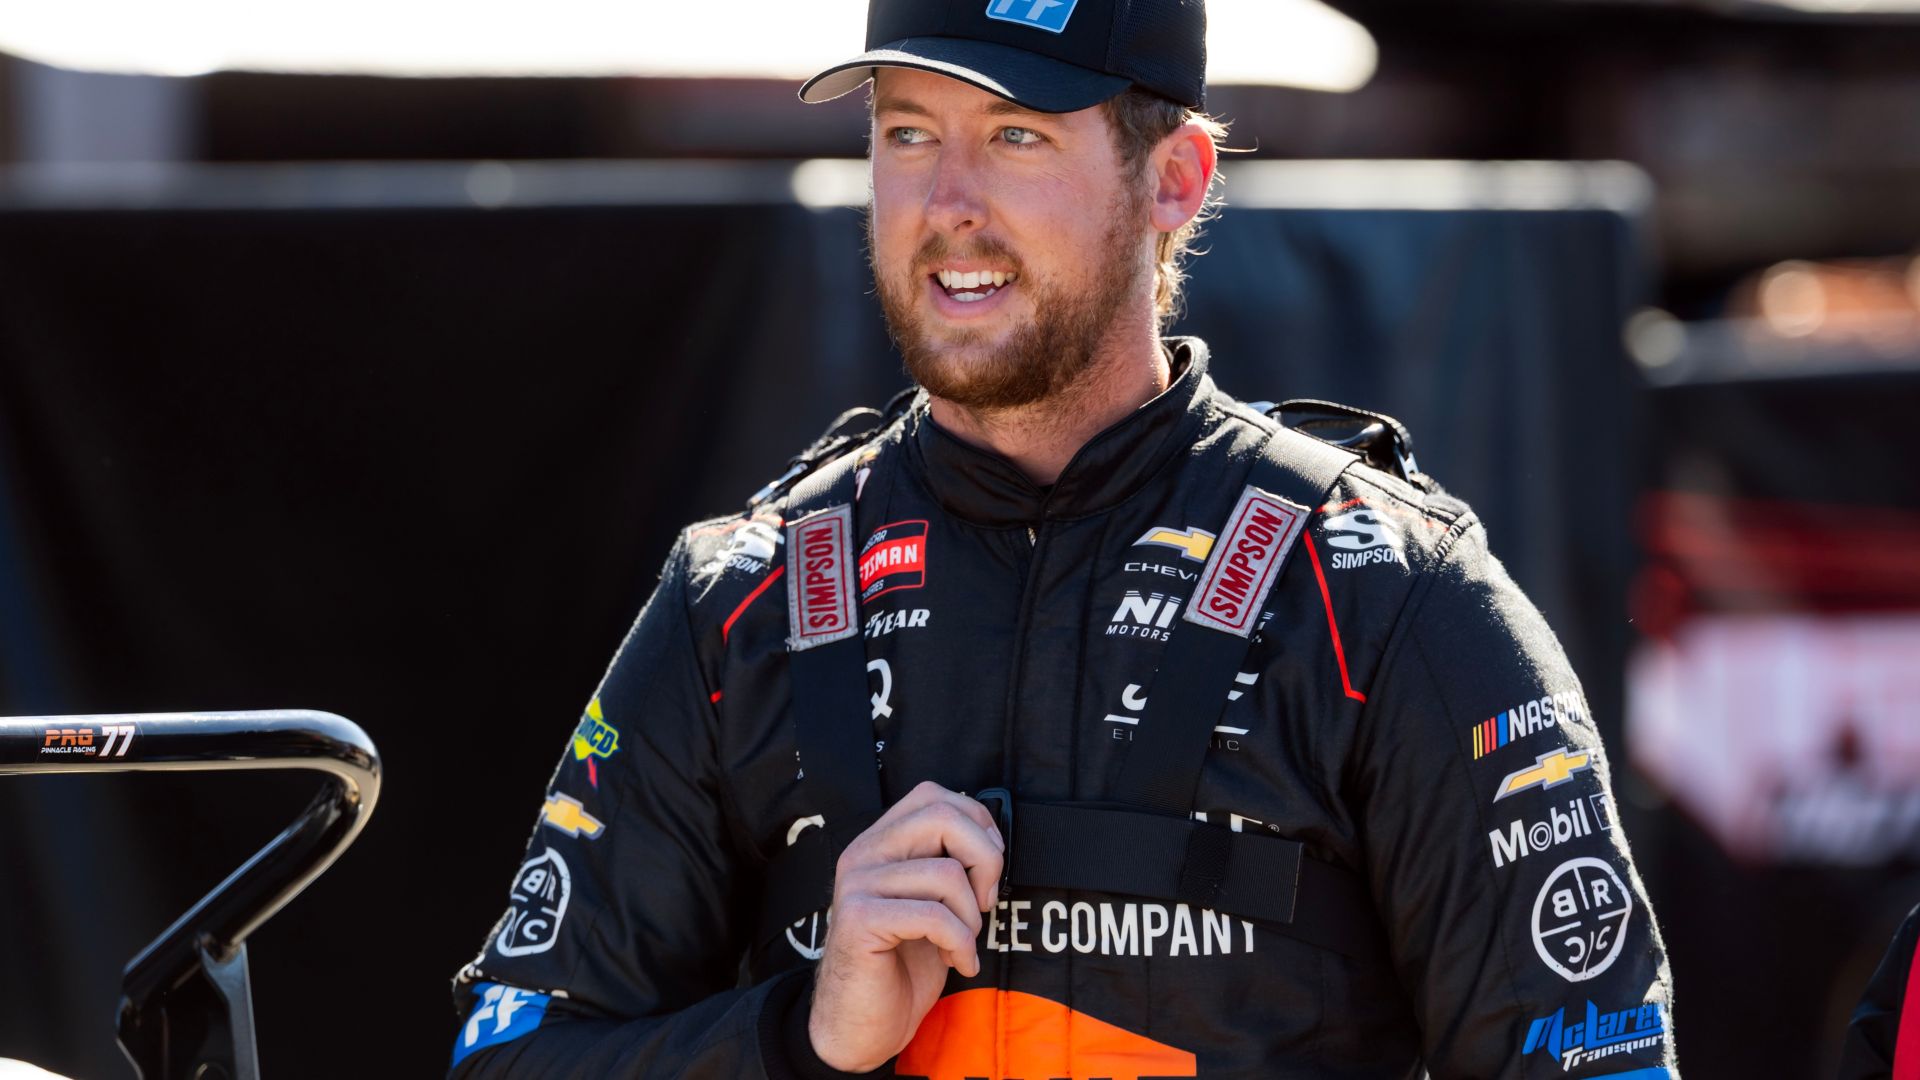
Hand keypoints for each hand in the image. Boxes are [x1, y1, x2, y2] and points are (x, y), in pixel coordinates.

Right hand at [808, 781, 1003, 1071]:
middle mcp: (863, 853)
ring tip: (963, 944)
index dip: (977, 824)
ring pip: (947, 874)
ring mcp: (857, 884)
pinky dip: (962, 944)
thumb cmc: (901, 967)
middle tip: (986, 904)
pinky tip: (958, 964)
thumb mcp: (930, 904)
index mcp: (880, 843)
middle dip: (985, 860)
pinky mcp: (859, 919)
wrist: (859, 1028)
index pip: (934, 796)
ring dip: (972, 918)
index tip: (988, 872)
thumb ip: (946, 864)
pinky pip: (934, 916)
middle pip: (943, 817)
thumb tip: (991, 841)